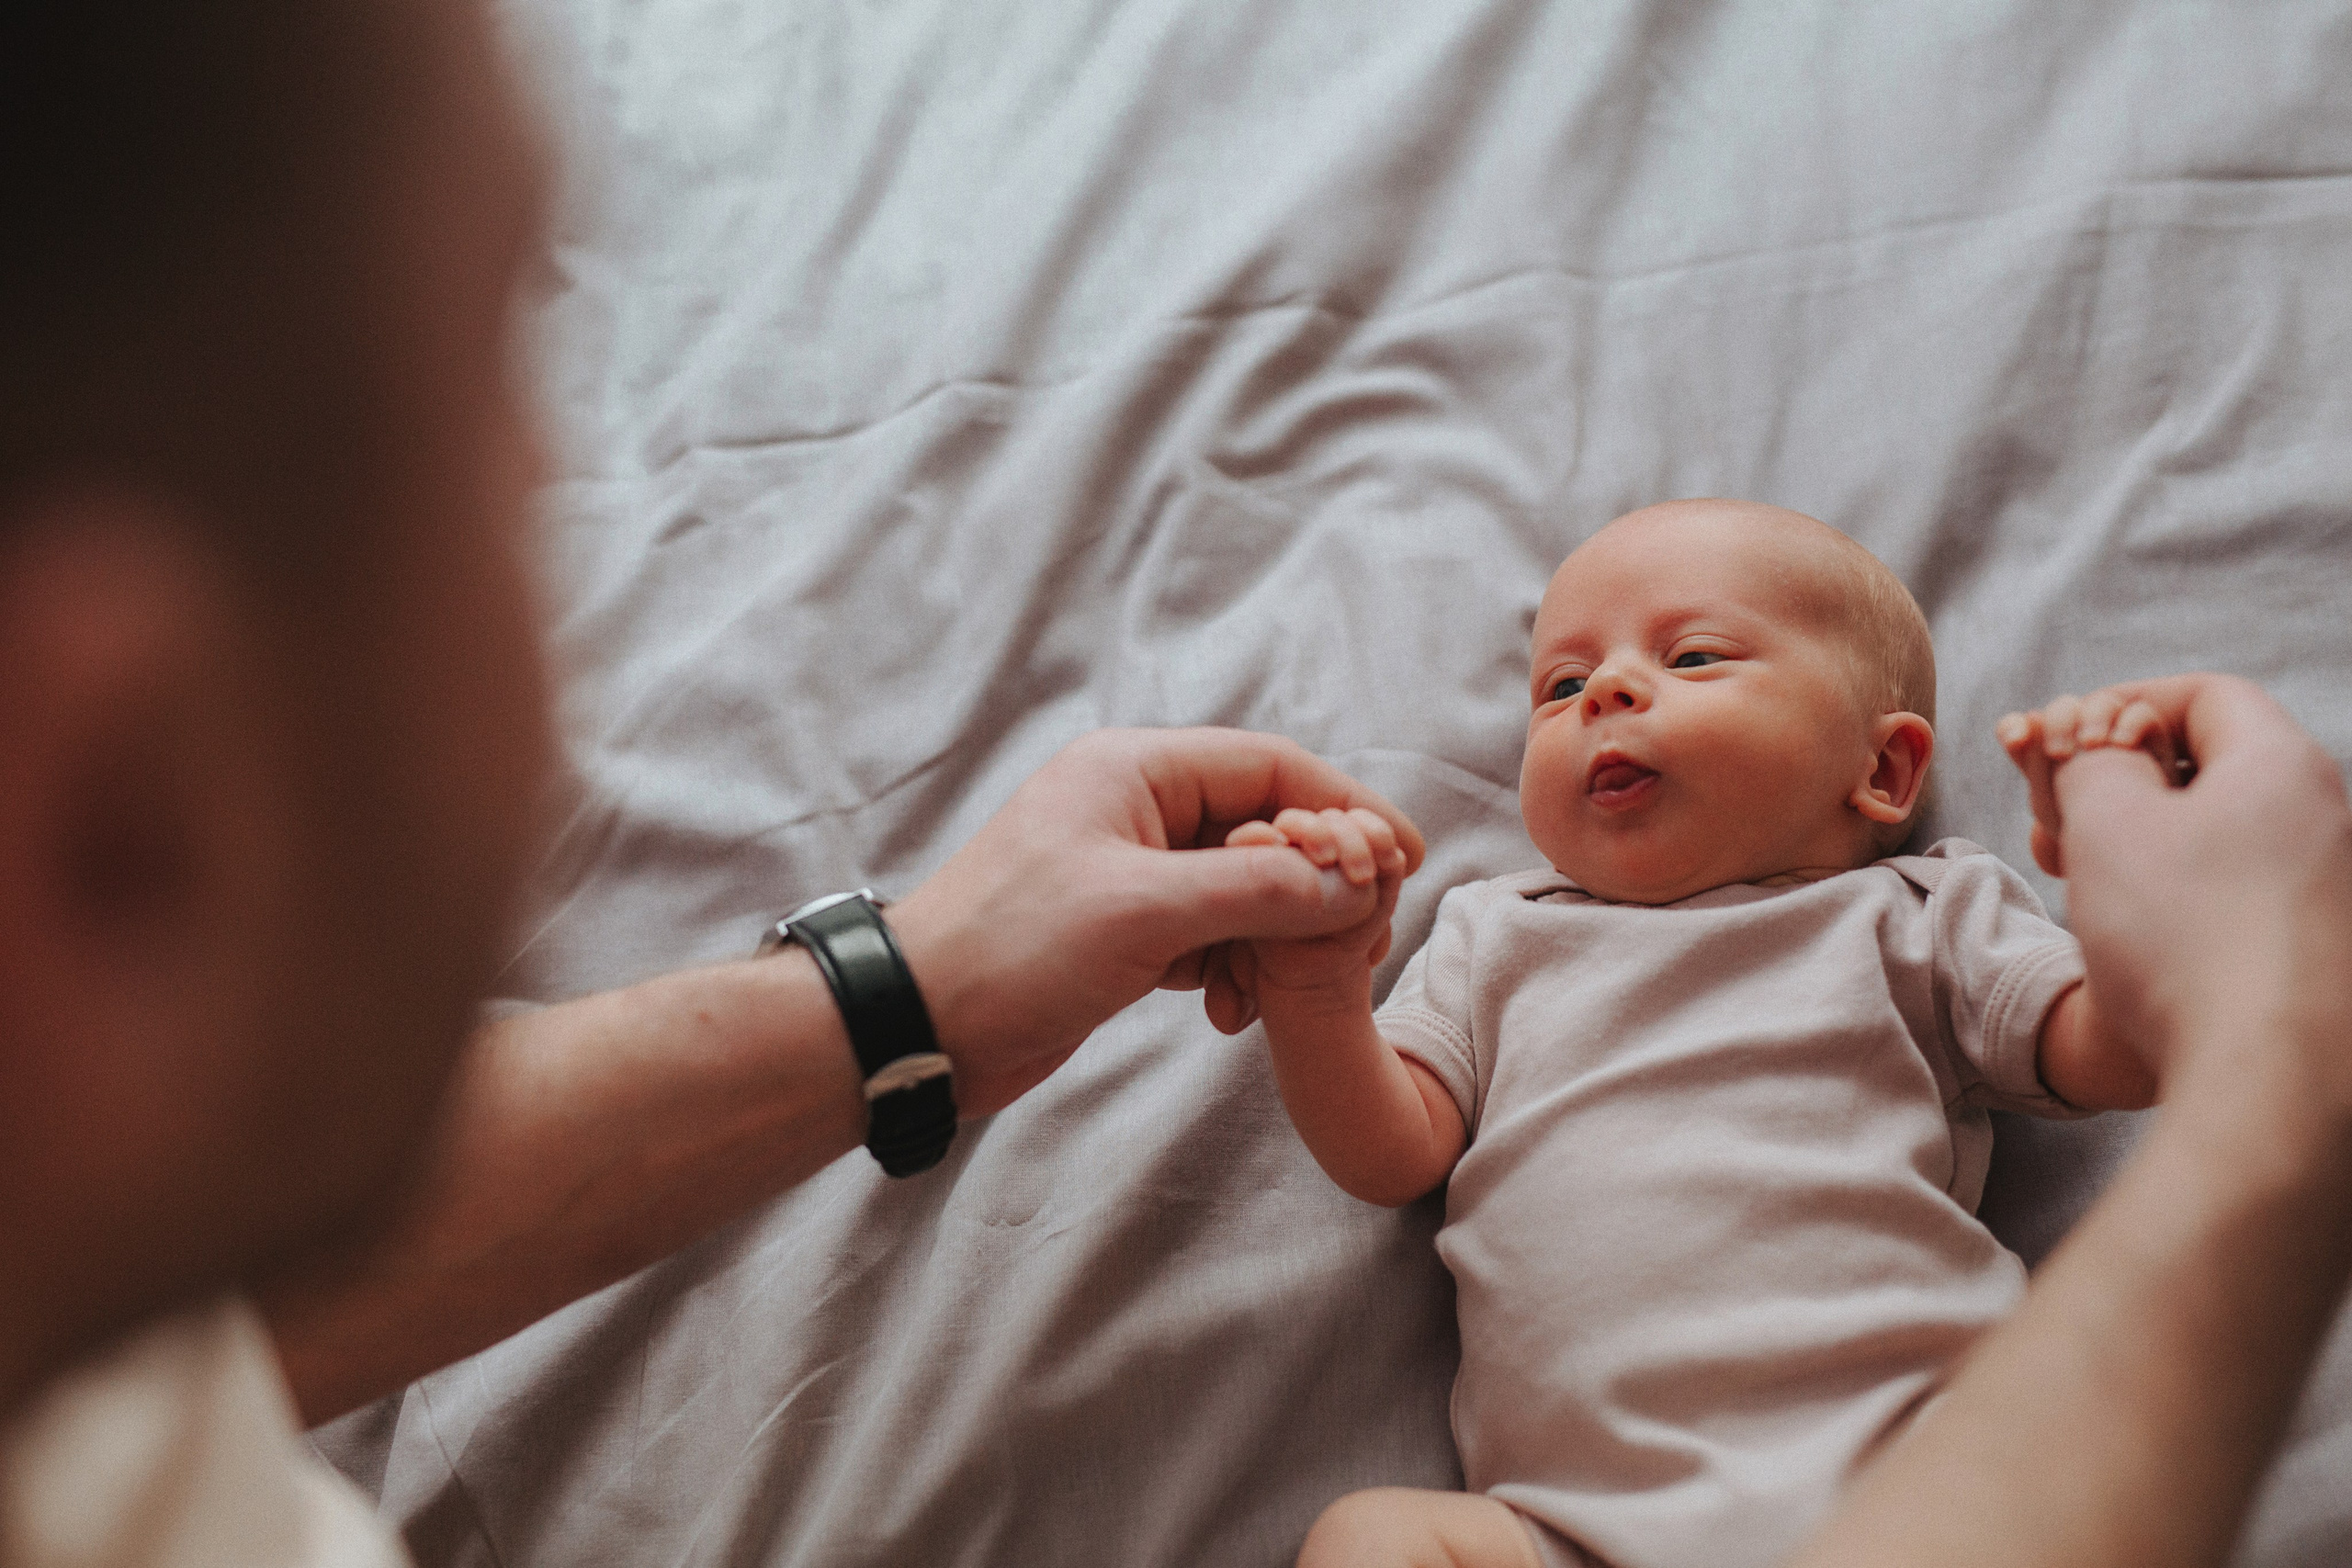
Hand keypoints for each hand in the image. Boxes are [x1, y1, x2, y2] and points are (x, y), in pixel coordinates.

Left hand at [884, 729, 1423, 1115]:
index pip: (1272, 766)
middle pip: (1265, 825)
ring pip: (1243, 887)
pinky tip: (1232, 1012)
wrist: (919, 1025)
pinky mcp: (1124, 929)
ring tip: (1289, 986)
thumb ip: (1258, 890)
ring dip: (1276, 937)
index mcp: (1136, 770)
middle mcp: (1136, 807)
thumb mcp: (1147, 912)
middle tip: (1362, 935)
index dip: (1346, 806)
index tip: (1402, 857)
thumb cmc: (1014, 949)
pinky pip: (1210, 933)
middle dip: (1316, 882)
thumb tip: (1353, 880)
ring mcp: (1130, 869)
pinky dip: (1235, 968)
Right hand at [2004, 675, 2351, 1096]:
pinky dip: (2175, 890)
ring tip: (2076, 877)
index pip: (2204, 693)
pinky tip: (2130, 932)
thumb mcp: (2106, 823)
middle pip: (2208, 763)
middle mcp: (2324, 815)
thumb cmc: (2186, 938)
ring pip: (2218, 831)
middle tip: (2055, 817)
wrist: (2272, 1081)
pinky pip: (2237, 889)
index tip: (2065, 741)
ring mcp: (2327, 886)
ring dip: (2136, 840)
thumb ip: (2086, 762)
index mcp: (2282, 764)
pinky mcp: (2317, 949)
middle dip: (2117, 779)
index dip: (2123, 701)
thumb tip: (2093, 746)